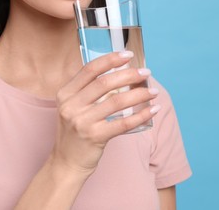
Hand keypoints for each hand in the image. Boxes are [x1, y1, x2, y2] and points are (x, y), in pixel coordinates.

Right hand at [51, 51, 159, 175]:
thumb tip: (120, 75)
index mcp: (65, 94)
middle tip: (145, 73)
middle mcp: (71, 106)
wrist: (66, 162)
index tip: (128, 55)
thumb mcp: (72, 107)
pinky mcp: (94, 137)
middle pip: (104, 83)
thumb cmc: (74, 132)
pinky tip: (152, 110)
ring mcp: (82, 122)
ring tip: (153, 91)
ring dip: (139, 94)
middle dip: (129, 75)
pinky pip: (123, 123)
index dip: (110, 60)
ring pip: (117, 101)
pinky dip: (141, 115)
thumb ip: (88, 92)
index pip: (89, 70)